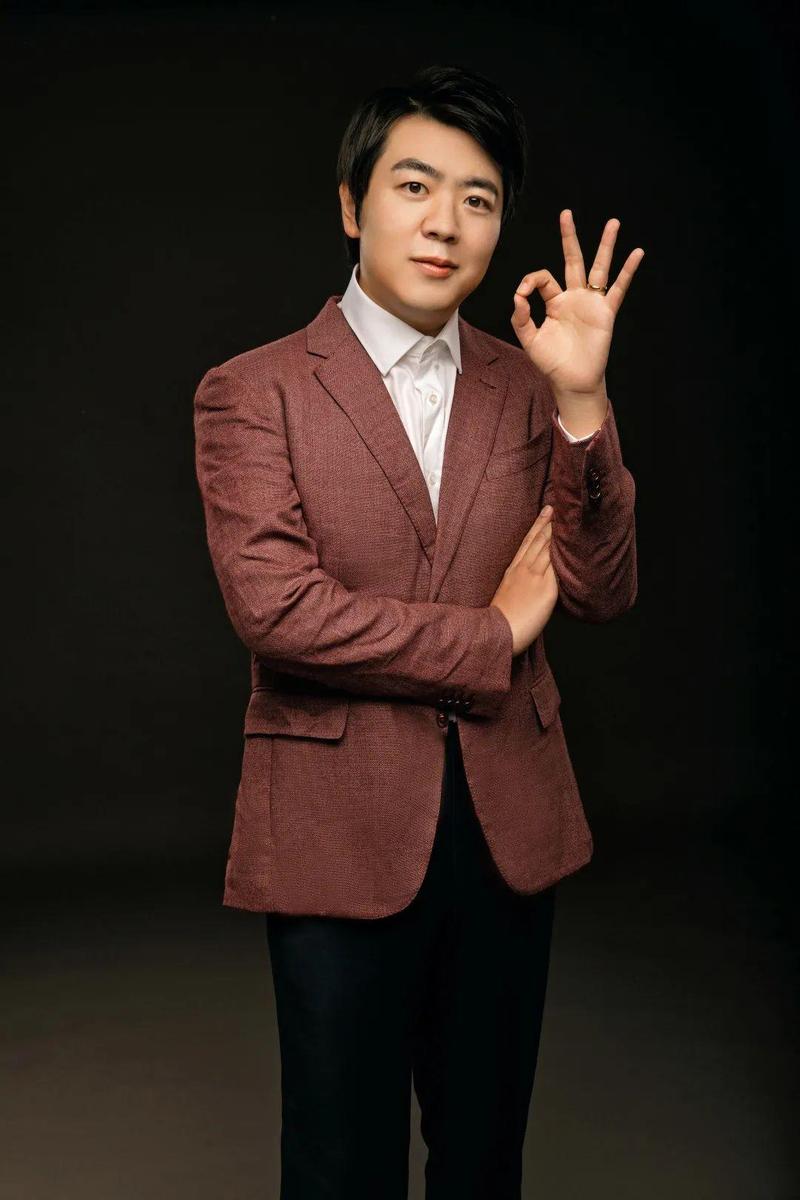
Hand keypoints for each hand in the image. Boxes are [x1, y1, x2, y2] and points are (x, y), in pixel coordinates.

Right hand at [489, 506, 558, 655]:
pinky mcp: (546, 587)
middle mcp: (523, 569)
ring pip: (546, 548)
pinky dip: (562, 552)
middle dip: (547, 523)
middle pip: (537, 540)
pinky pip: (557, 566)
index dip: (536, 527)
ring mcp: (534, 576)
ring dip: (555, 532)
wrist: (497, 631)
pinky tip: (570, 544)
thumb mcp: (506, 596)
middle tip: (555, 507)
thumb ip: (518, 585)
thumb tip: (528, 585)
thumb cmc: (500, 621)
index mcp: (512, 571)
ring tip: (565, 518)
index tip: (544, 514)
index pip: (526, 544)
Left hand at [510, 210, 643, 397]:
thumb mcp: (530, 340)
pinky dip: (628, 271)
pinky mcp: (606, 312)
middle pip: (573, 260)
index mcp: (554, 302)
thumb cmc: (552, 363)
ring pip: (599, 267)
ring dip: (606, 245)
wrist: (572, 381)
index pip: (543, 278)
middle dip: (569, 237)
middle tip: (566, 214)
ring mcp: (591, 302)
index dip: (530, 281)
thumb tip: (518, 295)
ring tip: (613, 223)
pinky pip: (618, 288)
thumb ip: (521, 318)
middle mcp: (574, 297)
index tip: (523, 294)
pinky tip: (637, 253)